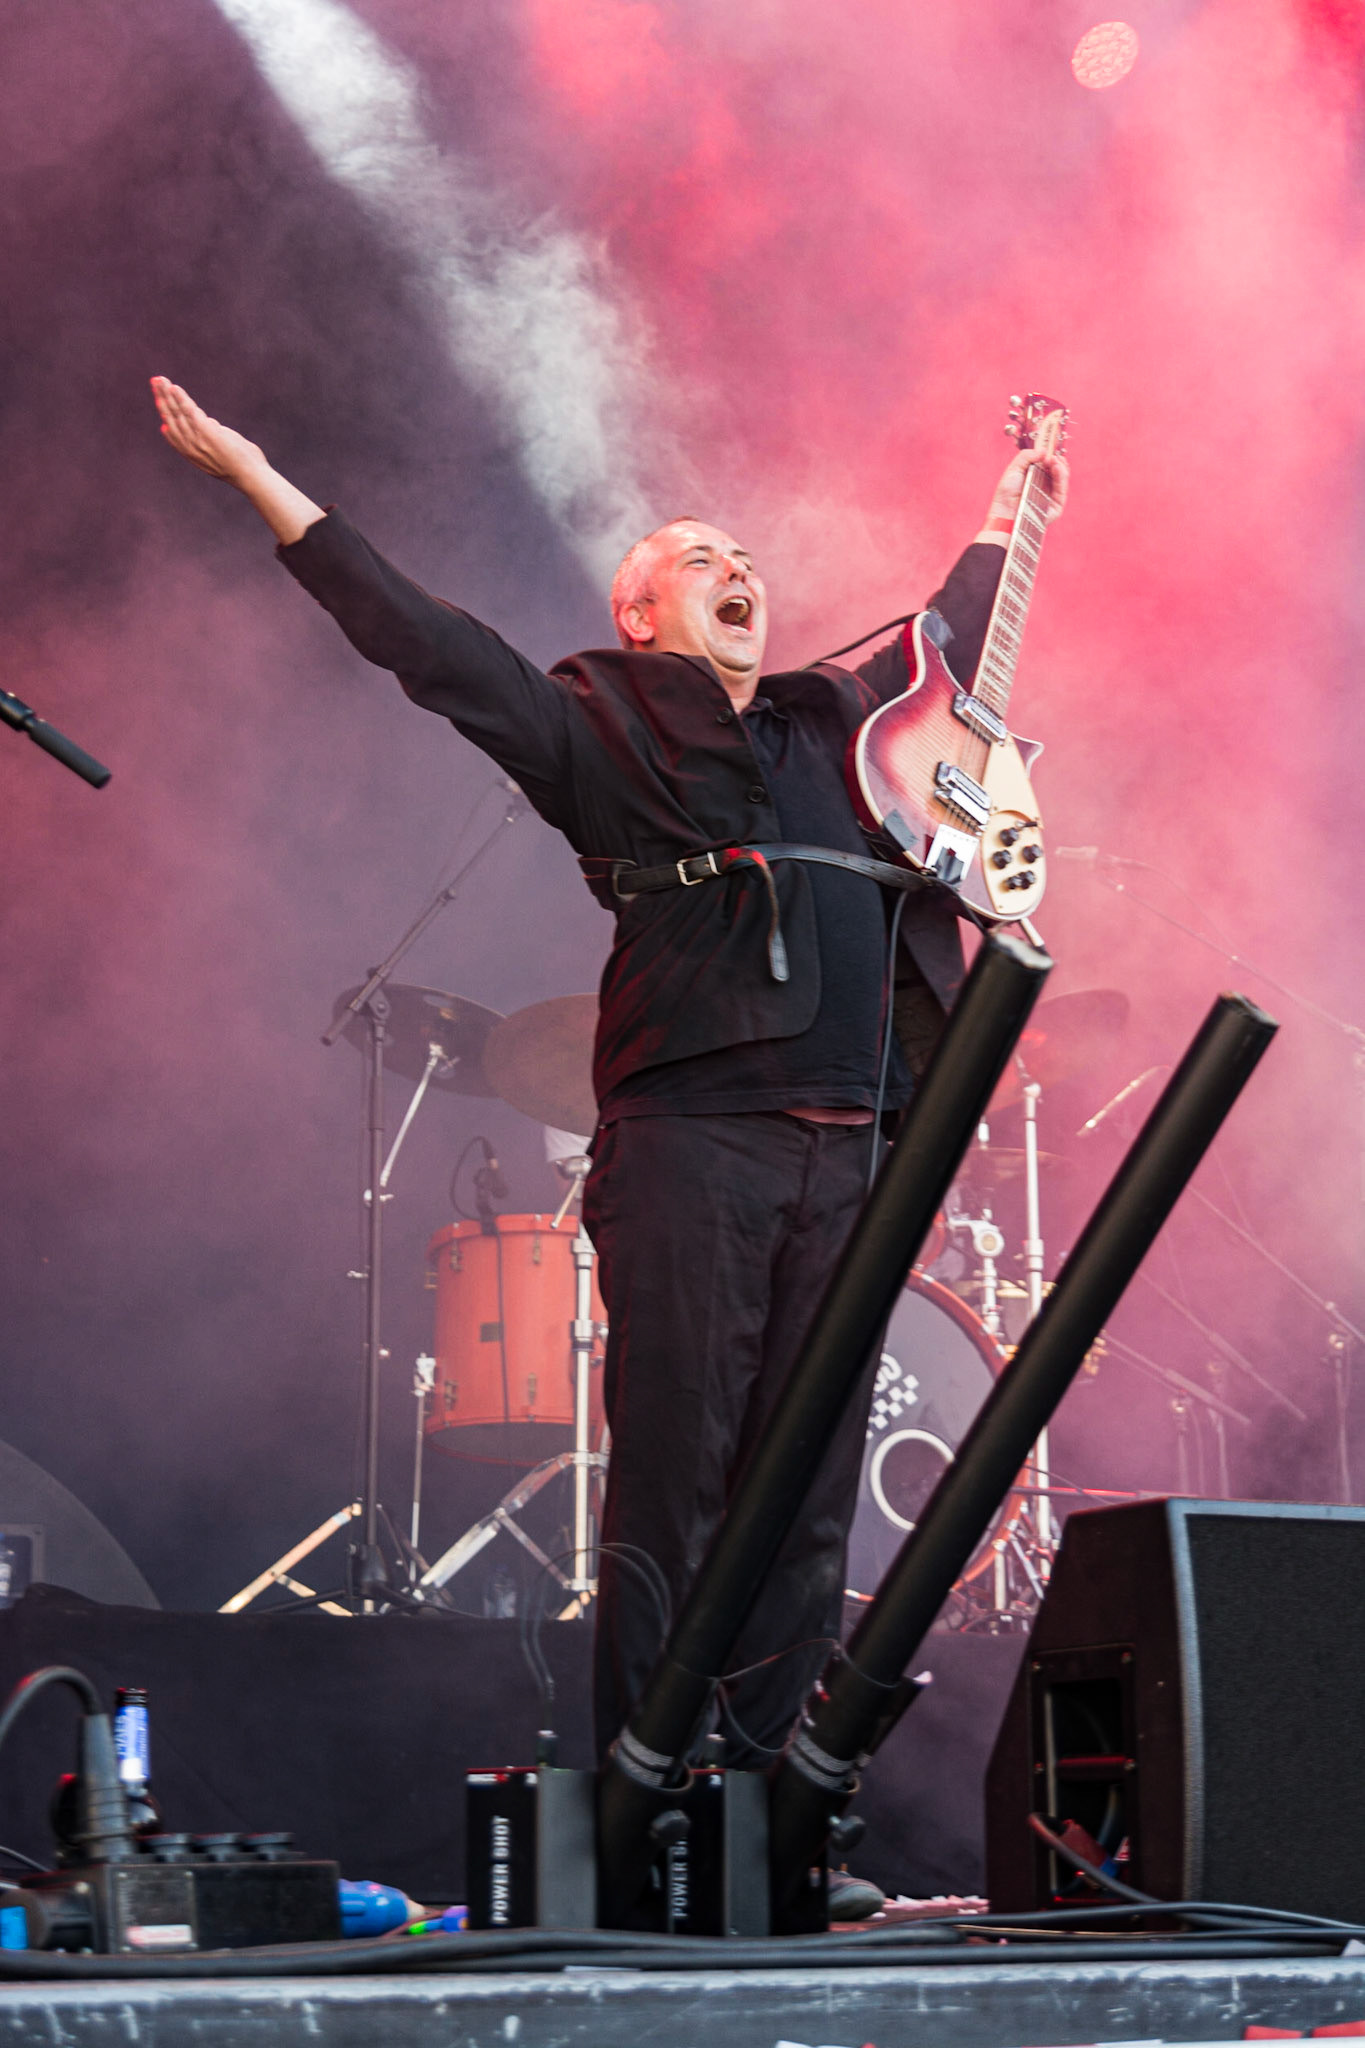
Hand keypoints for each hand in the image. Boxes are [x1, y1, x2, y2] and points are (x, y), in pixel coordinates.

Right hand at [150, 377, 266, 486]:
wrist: (250, 476)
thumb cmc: (242, 465)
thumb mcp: (221, 452)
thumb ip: (212, 438)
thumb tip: (210, 422)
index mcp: (191, 454)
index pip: (172, 433)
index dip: (165, 417)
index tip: (160, 403)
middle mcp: (189, 447)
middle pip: (170, 418)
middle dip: (161, 398)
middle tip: (155, 381)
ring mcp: (196, 440)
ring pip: (176, 412)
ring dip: (166, 393)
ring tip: (159, 379)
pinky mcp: (206, 432)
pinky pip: (189, 411)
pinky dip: (180, 398)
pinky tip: (173, 387)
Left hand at [985, 443, 1069, 526]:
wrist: (1004, 514)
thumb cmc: (1006, 495)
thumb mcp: (1014, 469)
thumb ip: (1027, 457)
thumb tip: (1044, 450)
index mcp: (1036, 478)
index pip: (1048, 464)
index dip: (1051, 454)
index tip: (1051, 443)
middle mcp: (1045, 486)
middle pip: (1057, 469)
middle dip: (1056, 458)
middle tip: (1052, 452)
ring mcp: (1051, 496)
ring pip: (1062, 478)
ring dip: (1060, 465)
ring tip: (1054, 458)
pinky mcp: (1056, 507)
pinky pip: (1062, 489)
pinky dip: (1061, 476)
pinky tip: (1056, 466)